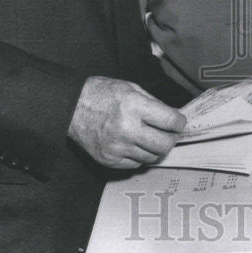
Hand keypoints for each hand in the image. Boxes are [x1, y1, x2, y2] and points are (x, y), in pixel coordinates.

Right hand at [68, 76, 185, 168]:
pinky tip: (136, 144)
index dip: (180, 122)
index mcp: (134, 106)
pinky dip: (141, 156)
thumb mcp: (131, 88)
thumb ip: (154, 103)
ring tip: (152, 138)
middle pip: (164, 144)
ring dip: (157, 149)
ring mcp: (117, 147)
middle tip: (170, 133)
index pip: (170, 121)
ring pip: (152, 157)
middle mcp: (126, 128)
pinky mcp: (109, 160)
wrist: (71, 108)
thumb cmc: (102, 94)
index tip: (179, 122)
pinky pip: (136, 164)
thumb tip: (173, 117)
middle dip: (172, 139)